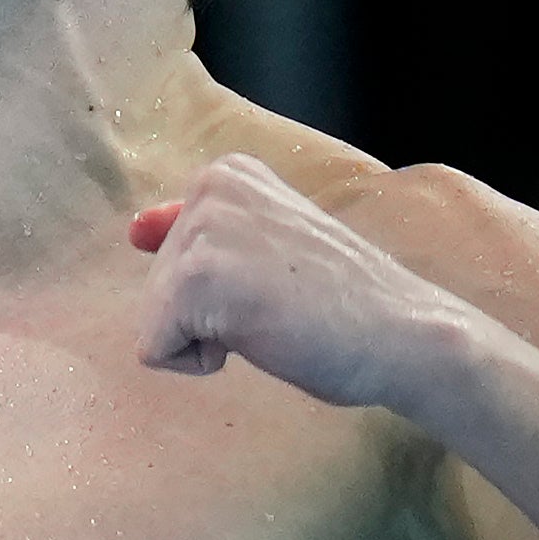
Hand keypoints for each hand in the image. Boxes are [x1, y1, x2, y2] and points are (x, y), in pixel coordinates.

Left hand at [128, 155, 473, 415]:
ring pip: (152, 321)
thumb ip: (199, 234)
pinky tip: (262, 337)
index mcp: (227, 175)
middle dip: (206, 316)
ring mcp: (203, 230)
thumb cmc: (342, 301)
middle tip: (279, 305)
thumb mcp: (265, 249)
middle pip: (153, 289)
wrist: (404, 333)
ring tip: (272, 318)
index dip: (216, 293)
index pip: (168, 258)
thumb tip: (135, 228)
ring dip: (208, 339)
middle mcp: (211, 189)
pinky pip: (154, 350)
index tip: (276, 283)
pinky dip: (202, 364)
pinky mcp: (197, 279)